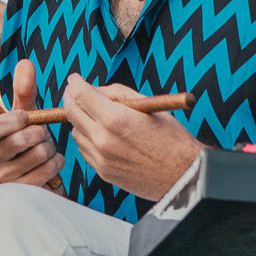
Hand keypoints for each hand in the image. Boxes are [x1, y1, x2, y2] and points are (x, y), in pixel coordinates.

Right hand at [0, 58, 62, 188]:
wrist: (36, 169)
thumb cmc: (26, 137)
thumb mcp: (24, 113)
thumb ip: (23, 90)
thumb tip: (25, 63)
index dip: (12, 121)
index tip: (26, 116)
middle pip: (18, 141)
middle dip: (39, 134)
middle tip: (42, 134)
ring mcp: (1, 180)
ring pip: (36, 156)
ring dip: (49, 148)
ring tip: (46, 148)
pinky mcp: (19, 192)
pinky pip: (45, 172)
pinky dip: (55, 163)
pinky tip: (52, 161)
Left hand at [62, 76, 200, 200]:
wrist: (183, 175)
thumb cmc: (171, 138)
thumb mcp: (148, 106)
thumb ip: (117, 94)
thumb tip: (95, 90)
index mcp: (116, 119)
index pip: (81, 95)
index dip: (75, 84)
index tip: (74, 80)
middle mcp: (103, 140)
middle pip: (71, 113)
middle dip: (71, 98)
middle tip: (74, 92)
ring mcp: (101, 158)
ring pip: (76, 132)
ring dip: (80, 120)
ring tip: (96, 116)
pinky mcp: (103, 172)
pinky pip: (84, 150)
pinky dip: (88, 139)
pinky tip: (102, 135)